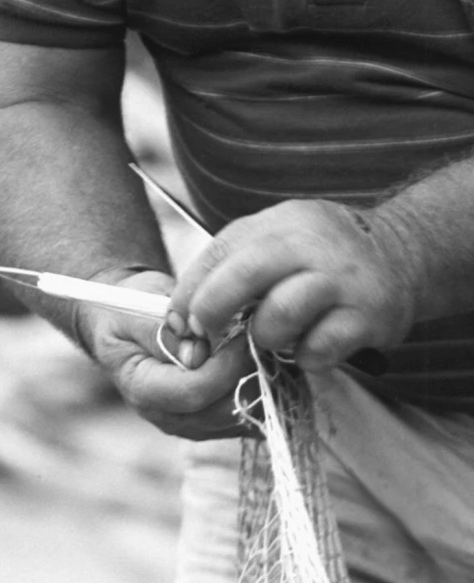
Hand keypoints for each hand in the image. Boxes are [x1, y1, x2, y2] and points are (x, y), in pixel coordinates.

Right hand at [76, 269, 255, 439]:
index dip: (226, 364)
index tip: (244, 333)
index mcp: (142, 390)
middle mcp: (167, 417)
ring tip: (266, 348)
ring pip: (244, 417)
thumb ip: (161, 331)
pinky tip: (268, 363)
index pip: (194, 391)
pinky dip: (266, 392)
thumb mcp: (135, 310)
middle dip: (249, 374)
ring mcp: (192, 425)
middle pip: (224, 409)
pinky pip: (251, 417)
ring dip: (262, 383)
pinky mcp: (214, 423)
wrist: (128, 328)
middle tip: (263, 338)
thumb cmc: (131, 313)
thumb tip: (196, 353)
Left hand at [169, 199, 416, 372]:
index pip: (219, 253)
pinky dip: (305, 358)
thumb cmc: (321, 257)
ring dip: (265, 338)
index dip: (189, 293)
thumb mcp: (277, 240)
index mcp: (280, 224)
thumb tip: (180, 320)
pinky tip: (310, 350)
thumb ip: (232, 268)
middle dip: (212, 311)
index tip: (180, 325)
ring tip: (274, 338)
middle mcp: (311, 245)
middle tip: (205, 339)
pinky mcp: (369, 316)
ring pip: (280, 316)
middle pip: (244, 274)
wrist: (402, 255)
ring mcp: (342, 280)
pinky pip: (319, 349)